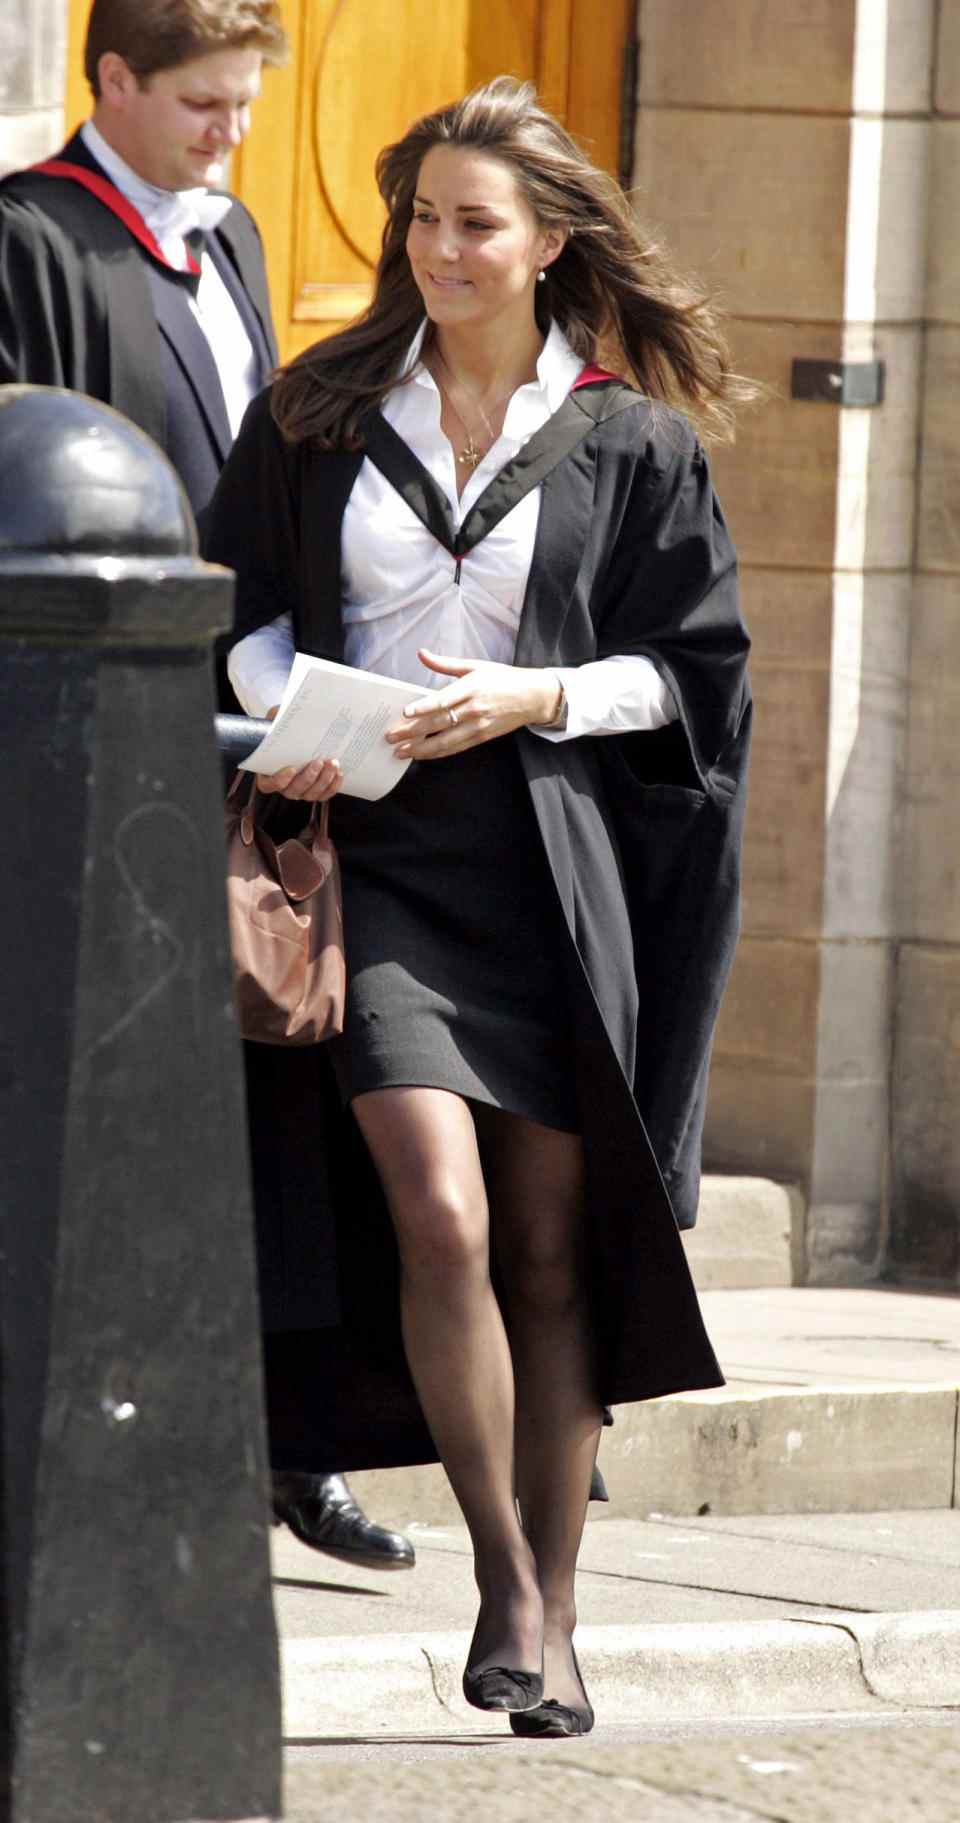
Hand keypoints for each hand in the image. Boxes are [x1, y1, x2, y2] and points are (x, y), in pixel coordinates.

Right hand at [255, 705, 342, 800]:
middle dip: (308, 777)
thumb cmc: (284, 730)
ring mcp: (300, 791)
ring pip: (311, 794)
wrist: (299, 736)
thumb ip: (275, 718)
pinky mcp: (316, 791)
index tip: (291, 769)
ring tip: (333, 763)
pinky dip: (333, 786)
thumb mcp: (276, 720)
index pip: (268, 785)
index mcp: (267, 773)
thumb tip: (282, 714)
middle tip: (318, 761)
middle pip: (294, 790)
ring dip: (324, 780)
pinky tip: (339, 772)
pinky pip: (324, 794)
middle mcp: (284, 786)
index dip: (279, 781)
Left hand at [385, 650, 562, 760]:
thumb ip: (445, 664)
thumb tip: (421, 654)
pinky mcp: (482, 737)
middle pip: (439, 723)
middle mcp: (474, 708)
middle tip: (391, 736)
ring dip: (421, 749)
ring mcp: (478, 726)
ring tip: (401, 751)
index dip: (424, 707)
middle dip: (413, 732)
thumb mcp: (475, 666)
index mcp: (471, 687)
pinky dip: (438, 753)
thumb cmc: (503, 679)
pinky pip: (456, 748)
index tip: (406, 713)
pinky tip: (422, 755)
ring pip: (446, 741)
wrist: (533, 697)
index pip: (444, 699)